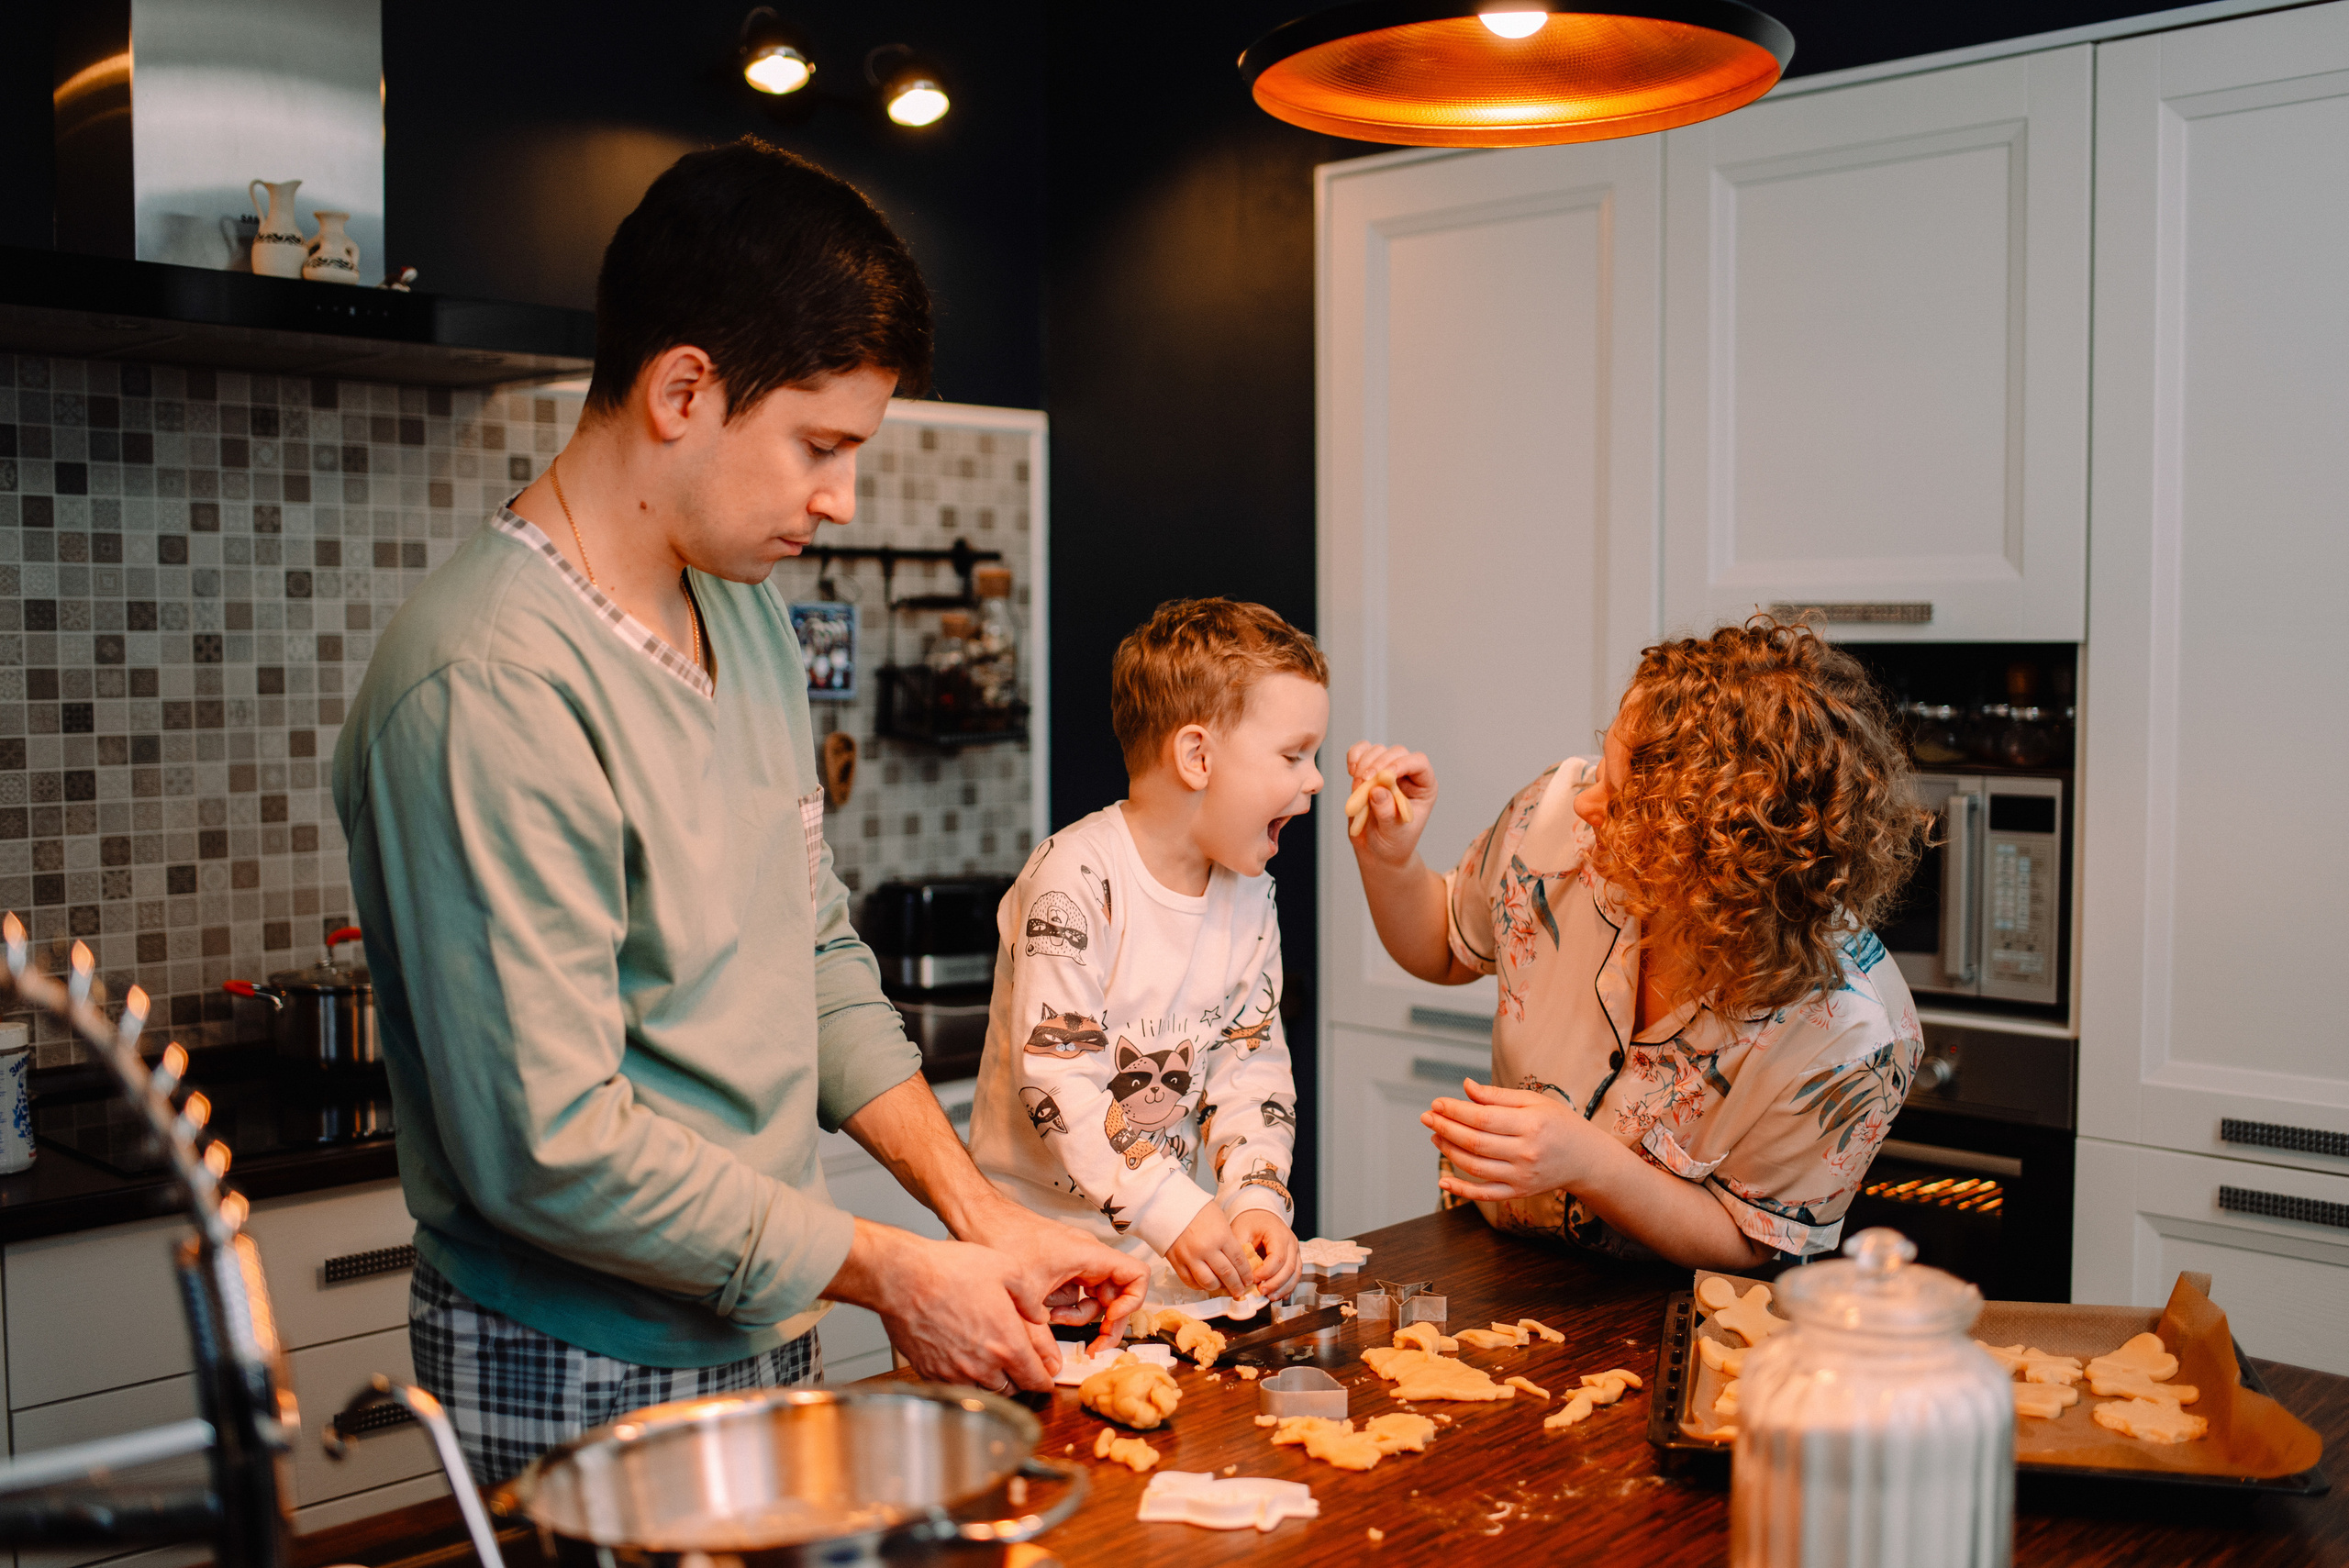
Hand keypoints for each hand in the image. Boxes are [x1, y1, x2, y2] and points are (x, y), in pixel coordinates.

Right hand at [832, 1221, 1061, 1391]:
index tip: (1046, 1377)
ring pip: (984, 1391)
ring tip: (992, 1363)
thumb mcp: (1006, 1268)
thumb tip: (1039, 1315)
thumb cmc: (950, 1270)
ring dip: (993, 1381)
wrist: (903, 1277)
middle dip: (1020, 1379)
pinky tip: (964, 1361)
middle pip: (1011, 1389)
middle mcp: (983, 1365)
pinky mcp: (931, 1371)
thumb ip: (1029, 1297)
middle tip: (1020, 1366)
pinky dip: (965, 1379)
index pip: (1035, 1378)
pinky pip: (956, 1387)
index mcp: (1006, 1343)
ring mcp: (955, 1371)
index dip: (1045, 1379)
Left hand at [962, 1199, 1148, 1348]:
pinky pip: (1078, 1291)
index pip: (1137, 1275)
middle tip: (1095, 1346)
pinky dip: (1067, 1306)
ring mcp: (1077, 1261)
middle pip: (1118, 1293)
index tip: (1110, 1321)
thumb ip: (1043, 1329)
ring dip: (1081, 1315)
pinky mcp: (1063, 1266)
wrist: (980, 1218)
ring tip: (1055, 1320)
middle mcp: (1089, 1256)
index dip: (1132, 1303)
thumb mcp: (1028, 1292)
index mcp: (1090, 1254)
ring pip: (1096, 1296)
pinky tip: (1046, 1311)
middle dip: (1108, 1321)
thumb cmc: (1004, 1239)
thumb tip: (1050, 1362)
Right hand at [1163, 1201, 1259, 1297]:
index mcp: (1221, 1236)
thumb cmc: (1196, 1208)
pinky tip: (1204, 1284)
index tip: (1248, 1280)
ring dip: (1218, 1288)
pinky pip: (1189, 1281)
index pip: (1239, 1261)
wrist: (1170, 1204)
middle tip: (1239, 1291)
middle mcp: (1207, 1248)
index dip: (1245, 1274)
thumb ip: (1228, 1240)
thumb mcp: (1220, 1220)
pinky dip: (1198, 1286)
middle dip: (1236, 1286)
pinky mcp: (1176, 1261)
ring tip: (1222, 1288)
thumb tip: (1236, 1260)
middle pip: (1226, 1274)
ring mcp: (1190, 1256)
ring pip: (1208, 1282)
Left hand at [1230, 1208, 1300, 1298]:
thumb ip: (1241, 1250)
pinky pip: (1295, 1275)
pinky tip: (1279, 1296)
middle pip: (1289, 1268)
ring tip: (1270, 1297)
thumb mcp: (1241, 1230)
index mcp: (1278, 1234)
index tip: (1253, 1280)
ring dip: (1283, 1288)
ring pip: (1295, 1274)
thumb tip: (1239, 1272)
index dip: (1266, 1272)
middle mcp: (1291, 1242)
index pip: (1277, 1257)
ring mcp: (1295, 1251)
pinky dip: (1288, 1287)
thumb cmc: (1251, 1221)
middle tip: (1261, 1292)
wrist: (1260, 1215)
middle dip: (1275, 1283)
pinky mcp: (1294, 1258)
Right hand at [1342, 743, 1436, 865]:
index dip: (1401, 763)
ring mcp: (1388, 771)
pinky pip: (1361, 752)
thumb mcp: (1394, 833)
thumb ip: (1387, 813)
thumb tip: (1378, 791)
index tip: (1384, 776)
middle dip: (1378, 765)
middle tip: (1363, 783)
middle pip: (1396, 752)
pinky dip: (1354, 757)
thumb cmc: (1393, 843)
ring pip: (1377, 750)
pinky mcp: (1369, 771)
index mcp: (1424, 787)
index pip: (1418, 762)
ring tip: (1357, 788)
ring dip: (1364, 765)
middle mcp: (1408, 775)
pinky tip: (1351, 772)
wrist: (1377, 850)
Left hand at [1424, 1079, 1599, 1201]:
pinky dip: (1462, 1190)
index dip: (1455, 1111)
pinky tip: (1442, 1179)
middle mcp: (1526, 1153)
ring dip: (1449, 1151)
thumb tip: (1466, 1086)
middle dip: (1446, 1128)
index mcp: (1531, 1125)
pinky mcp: (1519, 1192)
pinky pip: (1485, 1194)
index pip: (1483, 1118)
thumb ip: (1498, 1096)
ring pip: (1475, 1167)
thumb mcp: (1535, 1101)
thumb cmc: (1559, 1124)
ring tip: (1435, 1136)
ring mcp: (1522, 1176)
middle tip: (1427, 1117)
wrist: (1587, 1159)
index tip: (1436, 1103)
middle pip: (1475, 1142)